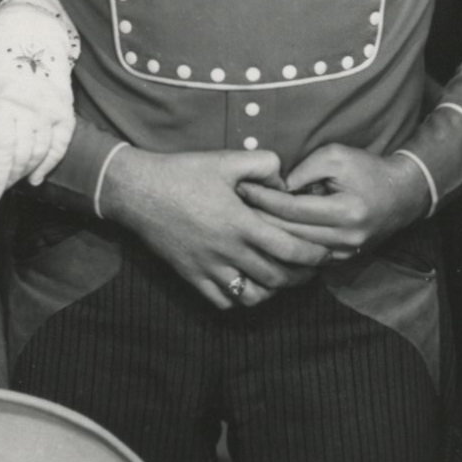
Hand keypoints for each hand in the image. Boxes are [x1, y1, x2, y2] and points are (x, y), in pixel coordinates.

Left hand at [0, 0, 76, 202]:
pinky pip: (60, 146)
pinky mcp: (65, 111)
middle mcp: (29, 109)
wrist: (30, 34)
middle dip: (6, 179)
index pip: (1, 151)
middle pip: (21, 157)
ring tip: (10, 180)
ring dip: (24, 173)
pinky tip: (36, 176)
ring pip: (39, 154)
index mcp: (1, 103)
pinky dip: (49, 164)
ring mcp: (50, 110)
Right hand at [107, 148, 327, 311]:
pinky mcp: (191, 276)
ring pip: (252, 296)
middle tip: (310, 269)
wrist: (137, 191)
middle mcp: (228, 251)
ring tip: (279, 279)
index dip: (314, 256)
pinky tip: (246, 283)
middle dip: (300, 277)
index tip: (325, 254)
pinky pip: (222, 301)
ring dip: (272, 291)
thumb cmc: (183, 172)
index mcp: (241, 223)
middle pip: (277, 278)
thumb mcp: (226, 159)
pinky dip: (240, 299)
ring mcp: (208, 267)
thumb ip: (263, 164)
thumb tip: (285, 183)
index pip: (290, 250)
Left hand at [239, 140, 430, 256]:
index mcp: (345, 212)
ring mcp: (344, 253)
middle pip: (290, 234)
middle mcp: (345, 238)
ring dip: (269, 236)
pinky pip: (306, 258)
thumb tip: (276, 187)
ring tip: (243, 221)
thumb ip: (304, 170)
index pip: (292, 209)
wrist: (403, 195)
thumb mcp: (336, 156)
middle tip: (233, 207)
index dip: (264, 198)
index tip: (241, 187)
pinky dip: (286, 247)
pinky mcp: (342, 260)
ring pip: (295, 250)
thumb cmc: (368, 169)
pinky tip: (265, 237)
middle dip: (259, 220)